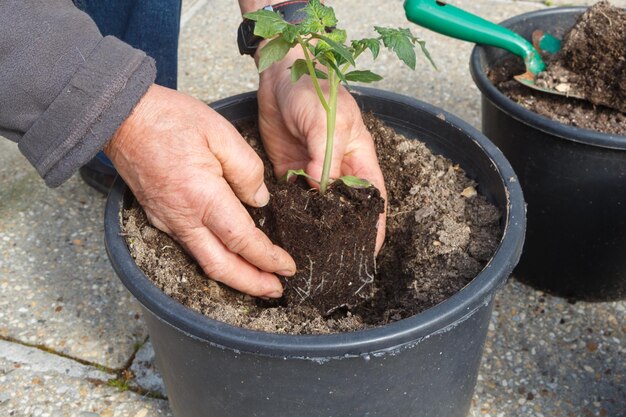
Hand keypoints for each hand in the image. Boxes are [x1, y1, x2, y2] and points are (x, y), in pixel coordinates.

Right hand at [105, 84, 295, 297]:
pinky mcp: (158, 217)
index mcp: (202, 197)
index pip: (242, 241)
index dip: (268, 259)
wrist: (121, 116)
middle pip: (221, 267)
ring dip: (234, 276)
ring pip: (204, 261)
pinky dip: (215, 259)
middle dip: (251, 284)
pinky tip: (229, 256)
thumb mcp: (221, 133)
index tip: (288, 267)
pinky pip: (191, 247)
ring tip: (259, 281)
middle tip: (276, 290)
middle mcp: (182, 218)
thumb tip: (259, 201)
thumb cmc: (170, 119)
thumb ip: (247, 170)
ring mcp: (166, 221)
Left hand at [257, 48, 386, 251]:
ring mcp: (312, 171)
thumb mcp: (329, 120)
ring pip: (318, 208)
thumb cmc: (314, 89)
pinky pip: (292, 198)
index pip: (373, 199)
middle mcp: (338, 169)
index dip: (373, 226)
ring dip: (315, 227)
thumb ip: (327, 155)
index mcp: (358, 158)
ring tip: (309, 252)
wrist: (280, 74)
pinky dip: (290, 213)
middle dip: (342, 233)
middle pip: (345, 209)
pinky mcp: (288, 170)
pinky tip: (285, 229)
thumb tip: (320, 188)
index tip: (368, 252)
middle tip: (333, 260)